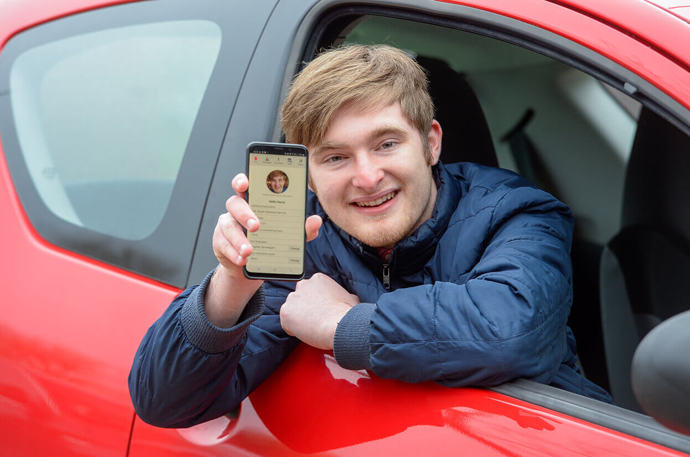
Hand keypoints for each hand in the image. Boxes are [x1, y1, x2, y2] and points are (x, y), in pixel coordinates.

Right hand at [206, 173, 322, 326]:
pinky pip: (223, 245)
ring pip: (228, 226)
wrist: (254, 265)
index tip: (246, 183)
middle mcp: (238, 210)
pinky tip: (243, 259)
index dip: (242, 180)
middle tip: (256, 226)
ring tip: (250, 250)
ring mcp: (227, 225)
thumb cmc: (271, 241)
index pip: (245, 184)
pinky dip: (234, 253)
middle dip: (245, 213)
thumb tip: (316, 221)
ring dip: (239, 239)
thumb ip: (302, 228)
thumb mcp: (289, 235)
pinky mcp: (220, 241)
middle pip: (234, 203)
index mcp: (254, 201)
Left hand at [280, 273, 359, 349]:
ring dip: (298, 318)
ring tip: (311, 328)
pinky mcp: (286, 313)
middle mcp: (303, 285)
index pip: (311, 290)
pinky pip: (286, 323)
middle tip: (315, 319)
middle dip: (305, 308)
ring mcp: (293, 298)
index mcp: (318, 279)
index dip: (316, 302)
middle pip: (299, 297)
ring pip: (292, 310)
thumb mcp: (351, 298)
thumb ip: (343, 295)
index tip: (321, 310)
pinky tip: (305, 332)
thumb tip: (349, 298)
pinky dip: (293, 330)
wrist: (341, 325)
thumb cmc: (347, 314)